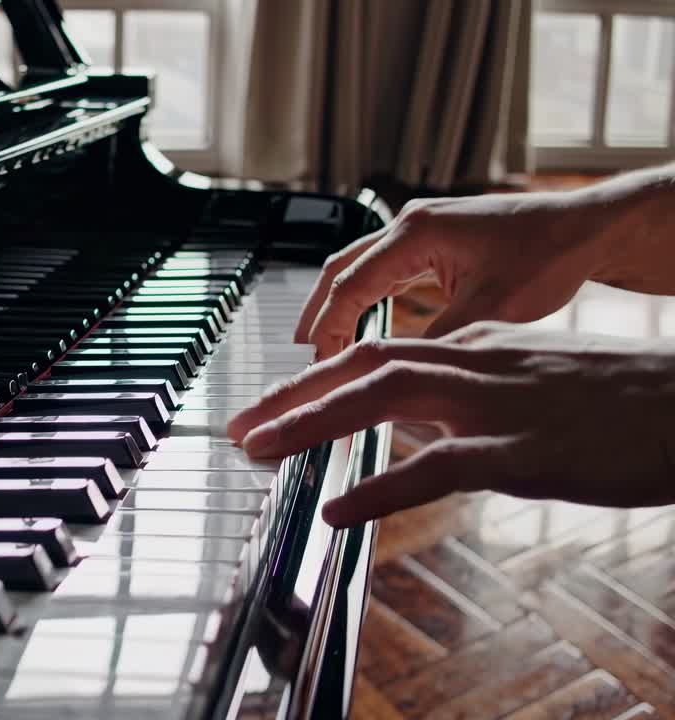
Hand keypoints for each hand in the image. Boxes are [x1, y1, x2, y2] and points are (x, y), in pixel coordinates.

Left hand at [226, 323, 674, 527]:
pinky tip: (340, 509)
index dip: (312, 381)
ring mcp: (500, 406)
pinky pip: (440, 469)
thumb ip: (468, 392)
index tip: (267, 407)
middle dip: (292, 396)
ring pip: (386, 400)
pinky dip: (382, 488)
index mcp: (476, 347)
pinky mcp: (528, 454)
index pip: (374, 354)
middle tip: (239, 428)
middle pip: (362, 367)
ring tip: (262, 451)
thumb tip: (412, 419)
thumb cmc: (622, 400)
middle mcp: (476, 364)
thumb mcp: (531, 382)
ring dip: (314, 424)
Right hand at [296, 192, 607, 360]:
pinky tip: (362, 324)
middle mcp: (410, 224)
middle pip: (340, 270)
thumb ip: (439, 340)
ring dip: (338, 305)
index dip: (329, 329)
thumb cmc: (550, 256)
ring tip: (322, 344)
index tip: (319, 365)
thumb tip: (399, 373)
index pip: (351, 285)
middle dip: (318, 314)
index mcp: (416, 233)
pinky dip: (365, 298)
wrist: (587, 229)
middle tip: (303, 355)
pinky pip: (382, 269)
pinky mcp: (432, 240)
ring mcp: (419, 230)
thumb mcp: (492, 309)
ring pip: (357, 267)